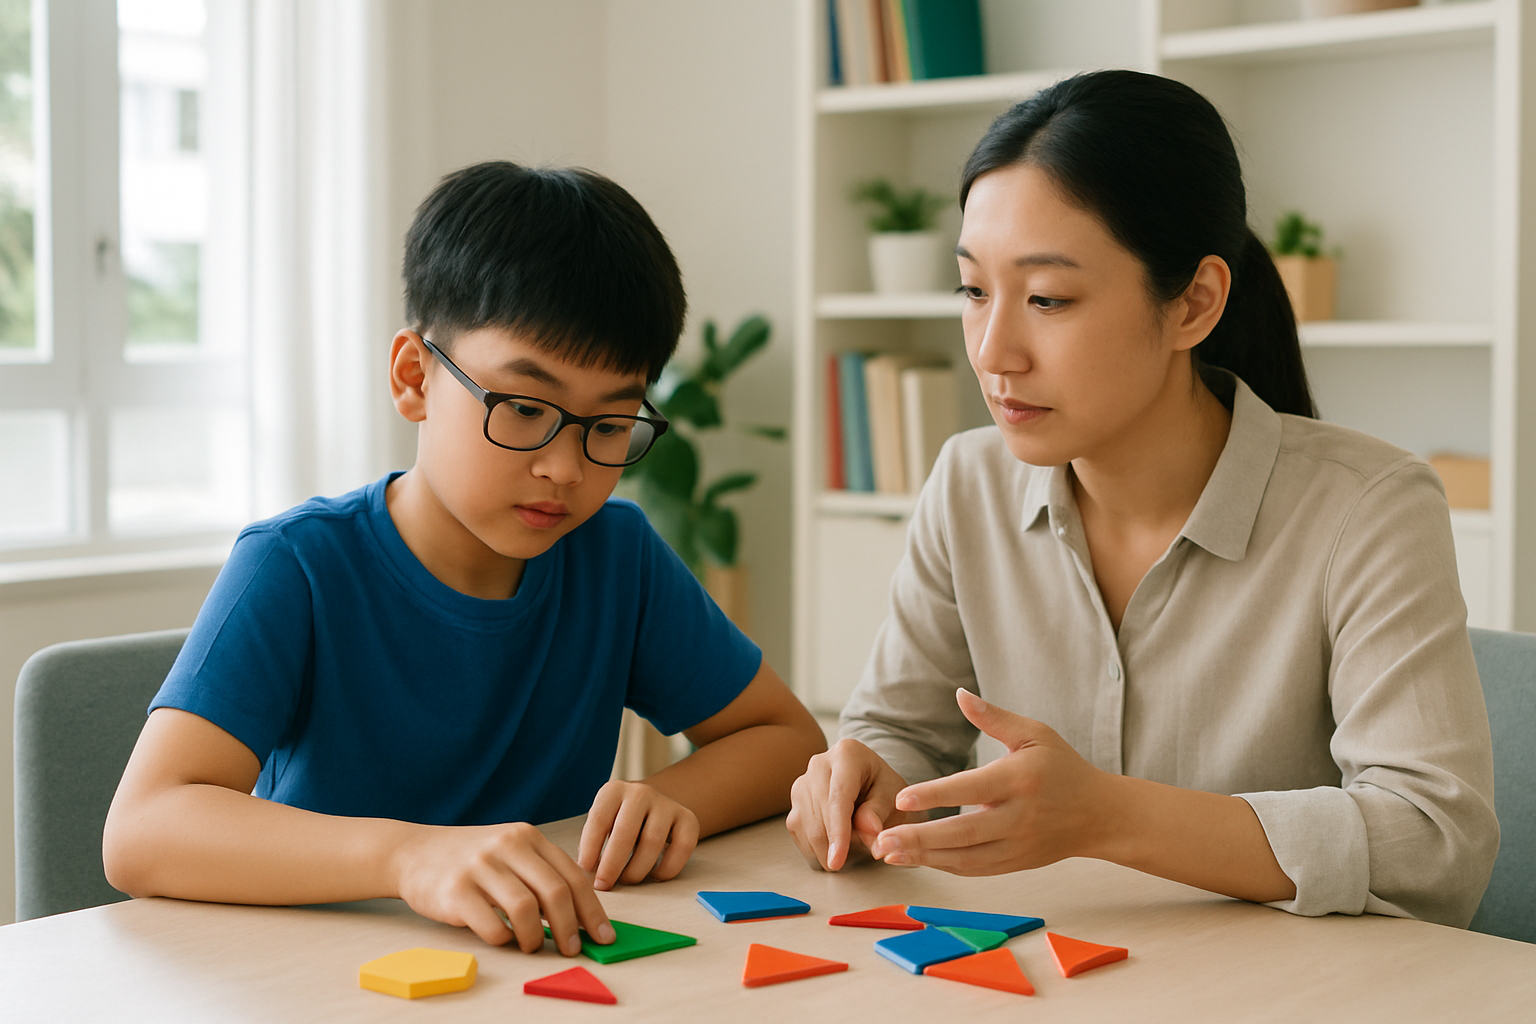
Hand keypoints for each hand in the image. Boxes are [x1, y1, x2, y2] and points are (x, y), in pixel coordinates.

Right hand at [391, 821, 614, 952]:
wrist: (414, 852)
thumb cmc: (472, 859)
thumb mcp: (510, 852)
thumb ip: (541, 875)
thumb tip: (580, 917)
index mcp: (527, 836)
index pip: (572, 876)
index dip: (592, 910)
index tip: (603, 936)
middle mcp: (506, 845)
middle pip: (554, 892)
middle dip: (571, 928)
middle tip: (572, 950)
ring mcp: (479, 866)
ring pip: (525, 909)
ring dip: (535, 937)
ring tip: (532, 946)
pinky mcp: (455, 890)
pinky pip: (491, 925)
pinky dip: (504, 938)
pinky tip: (502, 937)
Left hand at [577, 780, 699, 890]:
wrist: (650, 807)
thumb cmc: (618, 822)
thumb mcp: (601, 823)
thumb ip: (592, 843)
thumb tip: (584, 876)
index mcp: (613, 791)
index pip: (599, 819)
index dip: (590, 848)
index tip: (585, 871)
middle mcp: (641, 793)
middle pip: (626, 832)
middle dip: (612, 864)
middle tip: (604, 885)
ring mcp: (666, 804)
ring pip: (653, 842)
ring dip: (637, 869)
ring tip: (627, 881)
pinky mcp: (688, 818)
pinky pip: (683, 847)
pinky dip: (668, 868)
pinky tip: (655, 876)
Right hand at [785, 738, 923, 870]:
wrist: (869, 782)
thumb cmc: (883, 788)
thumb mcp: (893, 796)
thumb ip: (881, 812)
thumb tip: (869, 831)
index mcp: (847, 755)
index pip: (838, 797)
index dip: (838, 832)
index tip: (838, 860)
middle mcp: (818, 765)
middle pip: (819, 815)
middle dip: (836, 845)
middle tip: (862, 854)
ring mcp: (802, 784)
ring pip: (806, 827)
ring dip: (827, 848)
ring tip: (854, 844)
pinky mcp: (794, 803)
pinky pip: (800, 834)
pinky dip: (817, 849)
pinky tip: (836, 844)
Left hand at [868, 688, 1114, 874]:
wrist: (1100, 815)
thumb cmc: (1062, 767)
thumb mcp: (1035, 734)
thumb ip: (994, 718)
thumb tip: (959, 694)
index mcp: (1020, 780)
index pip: (972, 789)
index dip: (936, 794)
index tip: (902, 798)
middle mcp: (1018, 816)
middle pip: (965, 832)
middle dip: (921, 838)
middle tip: (882, 839)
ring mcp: (1018, 845)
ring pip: (966, 858)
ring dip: (926, 857)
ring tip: (887, 853)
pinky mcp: (1016, 863)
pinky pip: (975, 869)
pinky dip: (944, 866)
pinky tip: (915, 859)